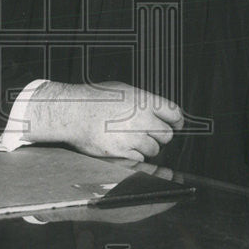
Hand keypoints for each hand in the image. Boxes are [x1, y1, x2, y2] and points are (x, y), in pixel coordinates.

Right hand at [26, 80, 183, 160]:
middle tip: (148, 133)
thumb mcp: (123, 90)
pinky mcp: (121, 152)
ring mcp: (131, 136)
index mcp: (143, 100)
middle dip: (160, 136)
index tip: (176, 125)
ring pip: (154, 150)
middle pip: (167, 135)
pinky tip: (121, 145)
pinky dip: (133, 155)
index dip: (177, 121)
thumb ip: (144, 101)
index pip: (174, 113)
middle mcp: (140, 118)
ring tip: (130, 138)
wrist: (72, 111)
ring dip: (146, 147)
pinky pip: (139, 159)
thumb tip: (162, 113)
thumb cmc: (94, 98)